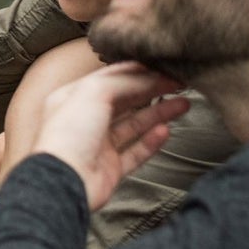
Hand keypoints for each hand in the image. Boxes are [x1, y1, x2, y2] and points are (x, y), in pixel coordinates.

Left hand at [28, 62, 188, 208]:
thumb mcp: (93, 92)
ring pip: (133, 125)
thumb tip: (147, 77)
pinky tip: (166, 131)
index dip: (136, 72)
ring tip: (183, 104)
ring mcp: (97, 145)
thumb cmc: (69, 134)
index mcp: (72, 98)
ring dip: (158, 114)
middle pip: (124, 101)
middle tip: (178, 84)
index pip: (108, 79)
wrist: (65, 181)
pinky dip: (151, 142)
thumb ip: (122, 82)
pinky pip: (135, 152)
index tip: (162, 67)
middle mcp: (84, 120)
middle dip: (151, 90)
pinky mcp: (109, 168)